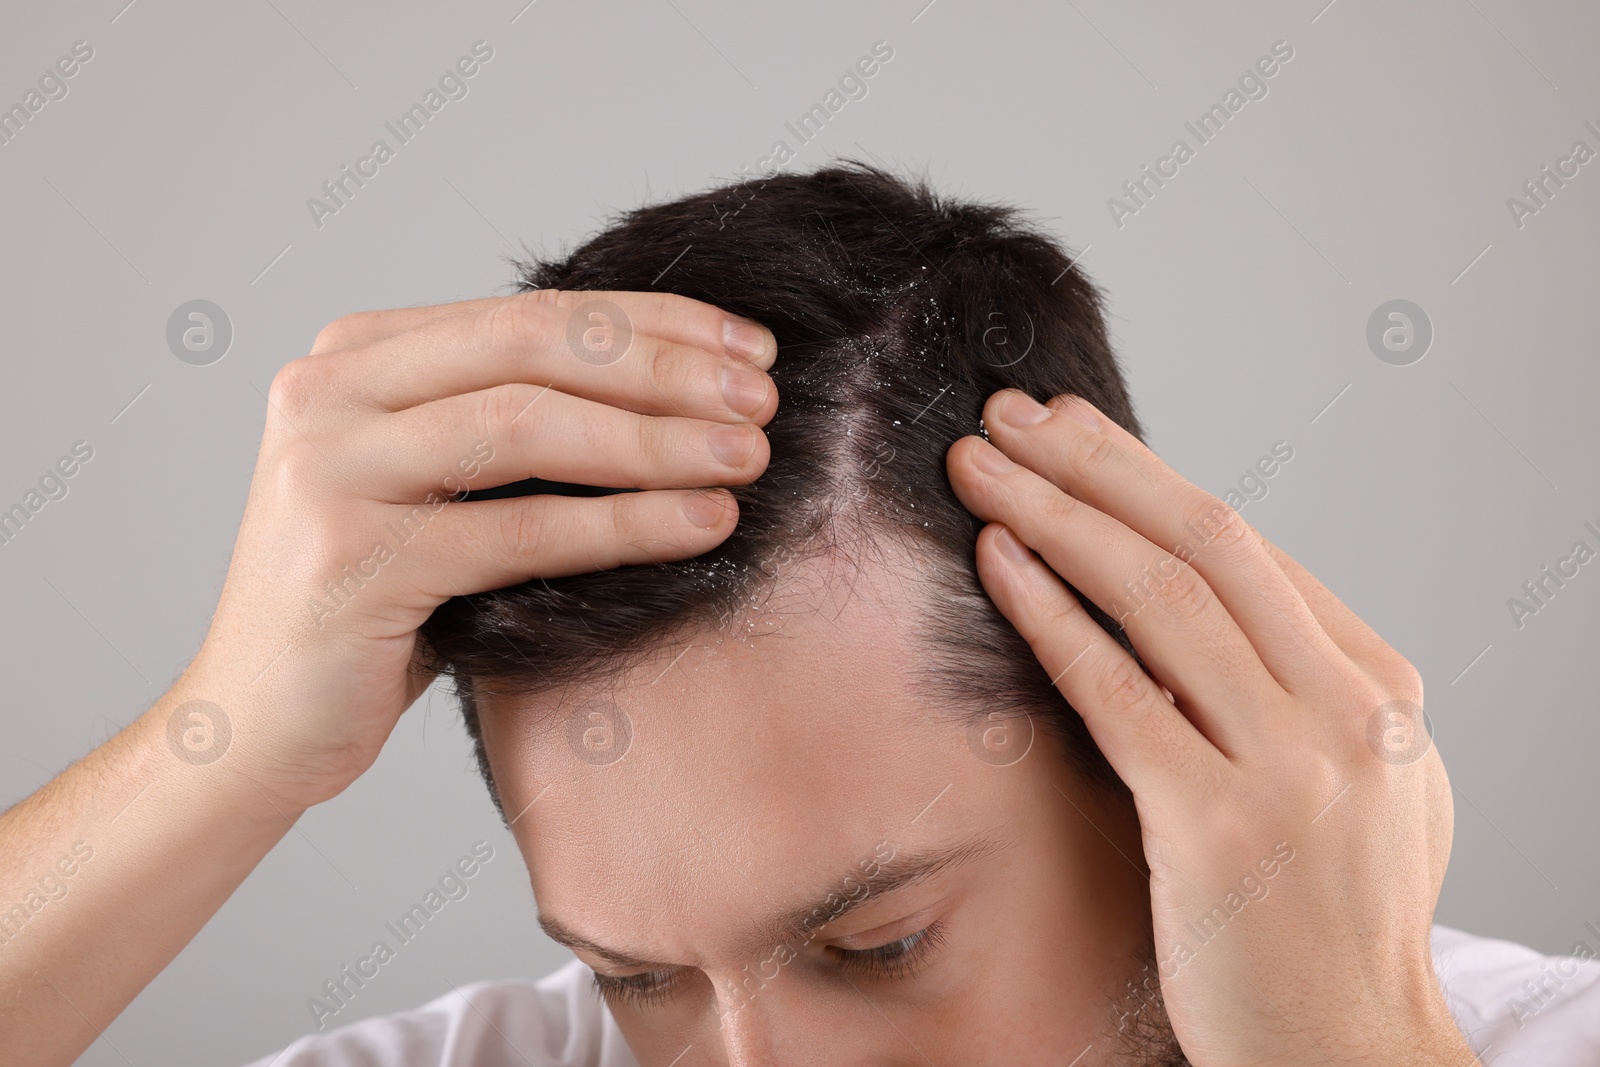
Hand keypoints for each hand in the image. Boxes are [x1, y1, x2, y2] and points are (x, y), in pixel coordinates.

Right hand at [184, 291, 776, 810]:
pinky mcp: (350, 558)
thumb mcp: (442, 489)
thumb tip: (688, 389)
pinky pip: (518, 530)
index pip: (533, 312)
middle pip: (533, 349)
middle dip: (664, 369)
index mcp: (357, 354)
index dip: (655, 322)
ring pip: (527, 426)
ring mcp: (329, 469)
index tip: (749, 350)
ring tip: (747, 459)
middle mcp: (327, 390)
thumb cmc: (378, 603)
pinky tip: (701, 526)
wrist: (260, 723)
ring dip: (655, 440)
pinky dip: (623, 524)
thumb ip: (515, 422)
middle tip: (762, 401)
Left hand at [946, 389, 1474, 1065]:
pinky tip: (996, 561)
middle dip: (1095, 463)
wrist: (1349, 1049)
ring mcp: (1291, 764)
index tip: (1069, 431)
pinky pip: (1118, 691)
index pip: (1249, 547)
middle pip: (1205, 541)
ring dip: (1056, 514)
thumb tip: (1194, 599)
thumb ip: (1293, 689)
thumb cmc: (1332, 919)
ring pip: (1160, 595)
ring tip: (981, 465)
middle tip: (1009, 415)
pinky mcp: (1218, 825)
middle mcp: (1347, 709)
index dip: (1145, 475)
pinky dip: (1051, 615)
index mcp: (1378, 686)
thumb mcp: (1355, 784)